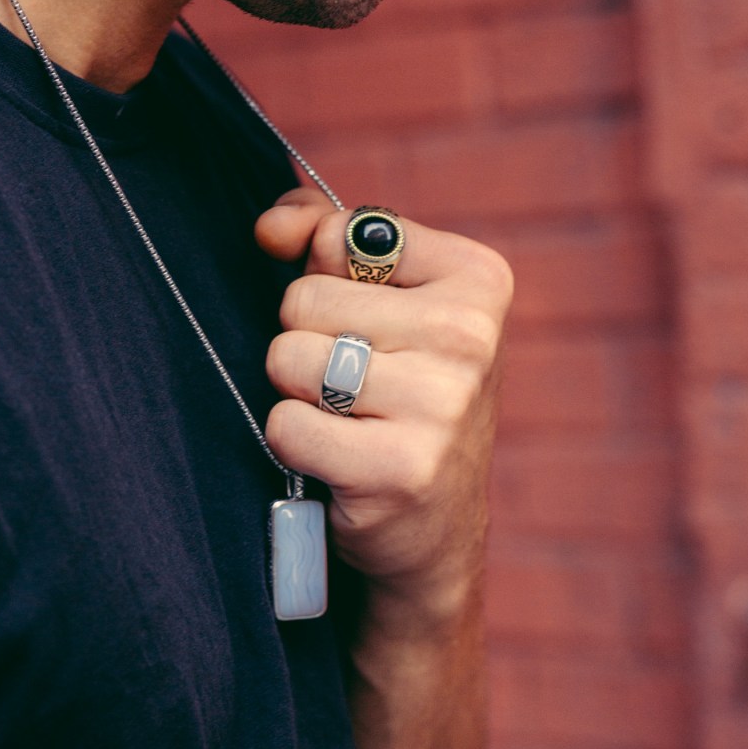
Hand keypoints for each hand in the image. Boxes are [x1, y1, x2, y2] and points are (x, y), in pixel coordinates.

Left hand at [256, 187, 512, 622]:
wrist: (436, 521)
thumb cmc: (402, 397)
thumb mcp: (386, 302)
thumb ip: (324, 237)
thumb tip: (271, 227)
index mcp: (476, 279)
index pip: (339, 236)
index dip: (324, 279)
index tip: (358, 320)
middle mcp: (469, 337)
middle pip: (303, 300)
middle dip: (309, 343)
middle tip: (356, 386)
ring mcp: (440, 404)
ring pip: (288, 359)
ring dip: (301, 394)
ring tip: (350, 421)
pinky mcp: (399, 469)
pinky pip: (285, 425)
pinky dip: (295, 445)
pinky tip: (342, 463)